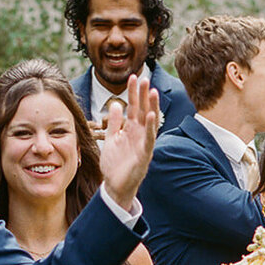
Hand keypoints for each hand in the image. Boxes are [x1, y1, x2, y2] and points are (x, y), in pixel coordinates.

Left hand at [99, 74, 159, 211]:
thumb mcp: (111, 139)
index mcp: (131, 130)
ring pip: (149, 122)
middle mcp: (139, 135)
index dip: (133, 92)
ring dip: (151, 106)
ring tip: (152, 91)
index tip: (133, 77)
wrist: (115, 187)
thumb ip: (114, 122)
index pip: (133, 107)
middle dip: (143, 95)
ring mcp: (143, 144)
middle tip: (144, 78)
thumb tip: (116, 104)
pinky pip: (148, 139)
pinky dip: (150, 127)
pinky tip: (150, 115)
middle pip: (142, 110)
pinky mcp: (144, 155)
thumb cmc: (115, 165)